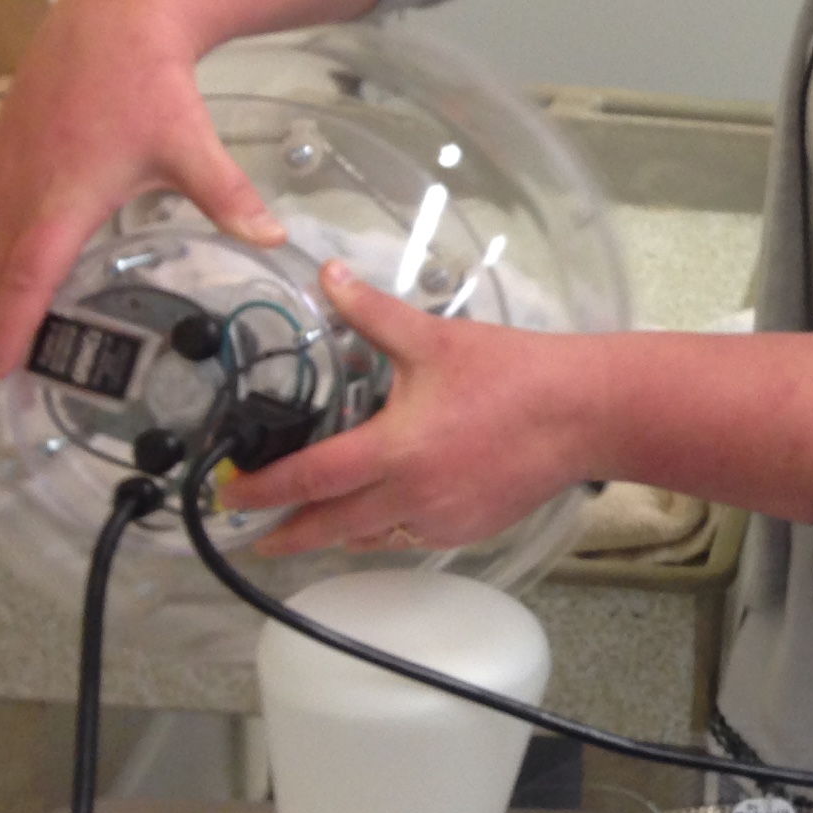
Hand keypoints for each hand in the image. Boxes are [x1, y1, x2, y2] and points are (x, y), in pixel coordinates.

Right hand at [0, 0, 392, 373]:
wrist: (112, 15)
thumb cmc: (148, 81)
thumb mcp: (191, 144)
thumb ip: (229, 197)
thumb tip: (275, 237)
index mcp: (64, 196)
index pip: (28, 276)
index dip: (11, 326)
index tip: (2, 370)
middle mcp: (22, 186)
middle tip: (4, 369)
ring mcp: (2, 168)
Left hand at [217, 265, 601, 555]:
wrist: (584, 414)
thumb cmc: (513, 373)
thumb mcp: (435, 338)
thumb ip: (372, 312)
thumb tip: (327, 275)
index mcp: (395, 451)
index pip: (309, 479)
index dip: (263, 490)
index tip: (228, 496)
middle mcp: (411, 497)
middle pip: (329, 528)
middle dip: (287, 535)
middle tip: (253, 537)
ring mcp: (441, 520)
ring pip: (369, 538)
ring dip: (334, 535)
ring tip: (308, 528)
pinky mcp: (469, 529)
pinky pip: (408, 538)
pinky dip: (382, 531)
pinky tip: (376, 516)